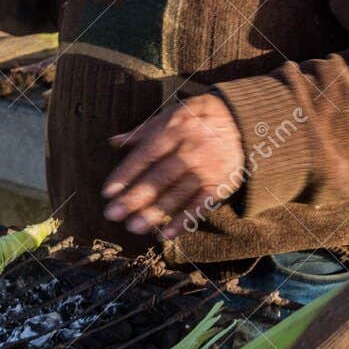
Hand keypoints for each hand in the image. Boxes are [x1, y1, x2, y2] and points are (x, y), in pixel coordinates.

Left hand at [102, 95, 245, 240]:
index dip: (126, 174)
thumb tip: (114, 141)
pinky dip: (184, 221)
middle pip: (159, 177)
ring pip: (178, 194)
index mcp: (174, 131)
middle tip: (113, 214)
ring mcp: (206, 169)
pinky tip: (166, 233)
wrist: (241, 120)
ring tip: (133, 227)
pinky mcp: (220, 184)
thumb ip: (143, 131)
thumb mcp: (171, 115)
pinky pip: (200, 205)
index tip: (108, 192)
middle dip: (134, 198)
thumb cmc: (197, 118)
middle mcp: (190, 150)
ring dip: (155, 212)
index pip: (146, 155)